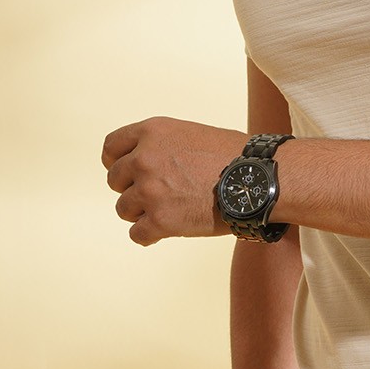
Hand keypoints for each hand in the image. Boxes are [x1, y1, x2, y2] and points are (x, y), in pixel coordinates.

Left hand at [102, 116, 245, 245]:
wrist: (258, 178)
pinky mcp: (160, 220)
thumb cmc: (233, 156)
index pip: (110, 148)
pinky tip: (164, 232)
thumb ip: (161, 145)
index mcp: (152, 132)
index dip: (116, 162)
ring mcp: (150, 191)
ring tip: (167, 212)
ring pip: (123, 209)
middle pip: (115, 181)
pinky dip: (149, 235)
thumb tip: (139, 164)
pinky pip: (137, 234)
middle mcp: (144, 159)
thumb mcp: (190, 133)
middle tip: (156, 195)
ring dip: (141, 213)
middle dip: (132, 189)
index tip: (126, 173)